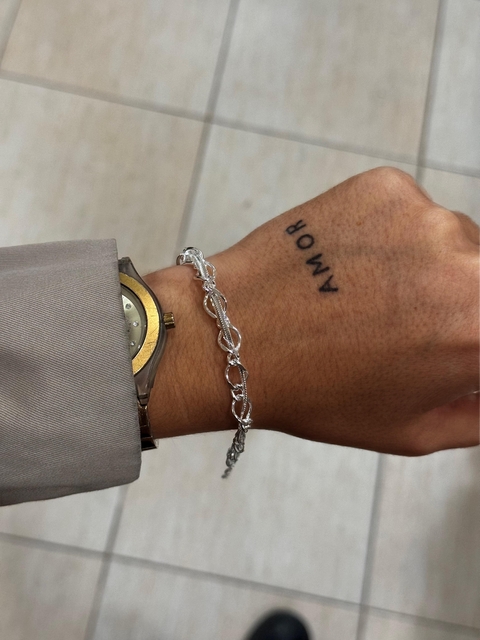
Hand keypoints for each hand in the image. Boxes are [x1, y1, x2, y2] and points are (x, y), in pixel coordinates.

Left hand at [147, 167, 478, 455]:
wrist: (234, 335)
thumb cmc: (317, 392)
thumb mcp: (415, 431)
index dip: (469, 340)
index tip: (446, 345)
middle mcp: (466, 262)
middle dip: (463, 305)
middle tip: (409, 325)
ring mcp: (424, 216)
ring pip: (454, 242)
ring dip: (429, 267)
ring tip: (368, 296)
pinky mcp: (386, 186)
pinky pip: (412, 214)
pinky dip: (393, 238)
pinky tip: (350, 266)